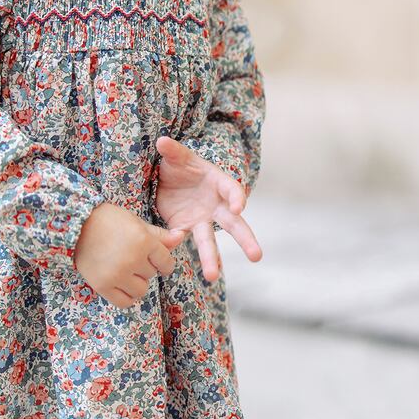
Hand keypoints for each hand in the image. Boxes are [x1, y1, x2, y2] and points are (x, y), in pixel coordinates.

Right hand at [74, 201, 186, 308]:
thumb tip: (181, 237)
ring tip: (123, 269)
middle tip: (129, 256)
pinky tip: (120, 284)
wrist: (75, 225)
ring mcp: (117, 274)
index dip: (162, 262)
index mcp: (144, 241)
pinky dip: (126, 296)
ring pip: (141, 290)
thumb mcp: (135, 222)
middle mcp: (133, 259)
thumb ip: (159, 235)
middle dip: (145, 267)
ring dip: (136, 282)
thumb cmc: (108, 220)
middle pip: (152, 275)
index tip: (155, 260)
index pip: (166, 262)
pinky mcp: (103, 285)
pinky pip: (124, 302)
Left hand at [153, 135, 262, 281]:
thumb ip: (172, 151)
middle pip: (235, 224)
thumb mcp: (176, 157)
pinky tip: (173, 253)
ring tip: (212, 277)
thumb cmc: (179, 165)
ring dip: (212, 258)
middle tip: (256, 256)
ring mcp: (202, 219)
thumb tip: (162, 141)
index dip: (237, 198)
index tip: (239, 208)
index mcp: (219, 183)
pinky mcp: (185, 227)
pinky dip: (180, 244)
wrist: (165, 178)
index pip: (233, 191)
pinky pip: (185, 239)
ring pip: (210, 241)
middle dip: (246, 239)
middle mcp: (216, 205)